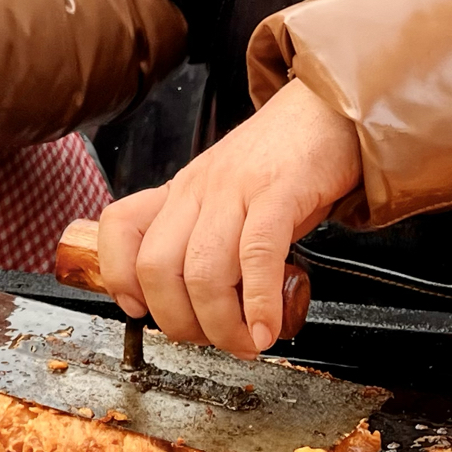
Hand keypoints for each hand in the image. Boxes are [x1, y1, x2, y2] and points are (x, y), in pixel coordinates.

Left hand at [98, 79, 360, 355]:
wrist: (332, 108)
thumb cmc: (286, 159)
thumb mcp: (230, 194)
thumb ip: (213, 237)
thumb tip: (208, 301)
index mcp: (182, 190)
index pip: (120, 226)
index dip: (119, 277)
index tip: (140, 310)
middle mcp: (199, 188)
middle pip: (157, 267)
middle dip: (181, 322)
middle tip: (214, 340)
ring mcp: (236, 188)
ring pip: (202, 270)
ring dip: (222, 324)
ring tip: (246, 343)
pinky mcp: (280, 191)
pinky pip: (256, 254)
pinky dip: (258, 302)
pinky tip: (266, 328)